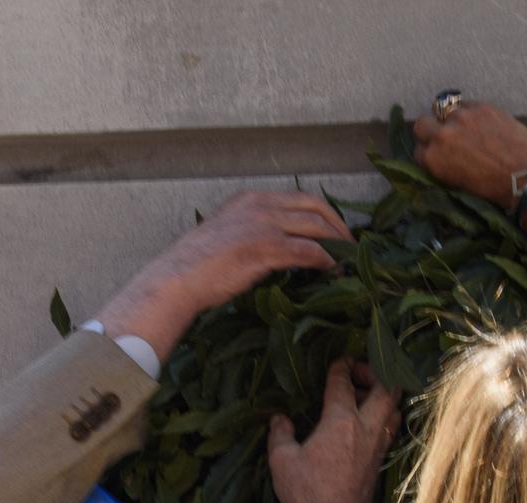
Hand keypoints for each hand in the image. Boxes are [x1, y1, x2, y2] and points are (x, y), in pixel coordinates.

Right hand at [93, 190, 352, 362]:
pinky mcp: (266, 248)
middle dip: (338, 225)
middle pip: (315, 206)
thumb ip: (248, 232)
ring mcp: (264, 224)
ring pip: (317, 226)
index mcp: (249, 199)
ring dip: (337, 244)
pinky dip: (326, 260)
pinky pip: (309, 250)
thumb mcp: (223, 235)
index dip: (323, 214)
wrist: (176, 279)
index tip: (334, 231)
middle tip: (351, 246)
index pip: (299, 198)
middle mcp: (260, 204)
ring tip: (348, 261)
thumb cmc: (192, 267)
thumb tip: (271, 249)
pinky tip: (333, 271)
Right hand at [267, 361, 400, 502]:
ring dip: (385, 396)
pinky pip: (390, 430)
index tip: (337, 362)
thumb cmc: (306, 491)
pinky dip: (384, 417)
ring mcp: (377, 446)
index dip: (340, 368)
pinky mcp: (379, 462)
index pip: (343, 384)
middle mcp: (366, 428)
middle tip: (358, 374)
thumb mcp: (282, 461)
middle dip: (376, 373)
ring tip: (367, 396)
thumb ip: (280, 434)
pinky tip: (369, 424)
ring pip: (394, 410)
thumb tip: (280, 419)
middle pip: (386, 389)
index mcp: (341, 421)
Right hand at [412, 97, 526, 208]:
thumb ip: (442, 165)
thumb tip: (440, 155)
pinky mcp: (481, 107)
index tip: (437, 154)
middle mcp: (442, 135)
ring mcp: (461, 117)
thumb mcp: (457, 183)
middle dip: (430, 129)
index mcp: (433, 159)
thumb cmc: (491, 188)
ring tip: (469, 128)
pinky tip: (483, 123)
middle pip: (422, 123)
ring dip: (453, 119)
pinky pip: (467, 105)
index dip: (427, 151)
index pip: (418, 150)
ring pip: (446, 110)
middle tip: (444, 135)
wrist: (525, 175)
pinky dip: (472, 113)